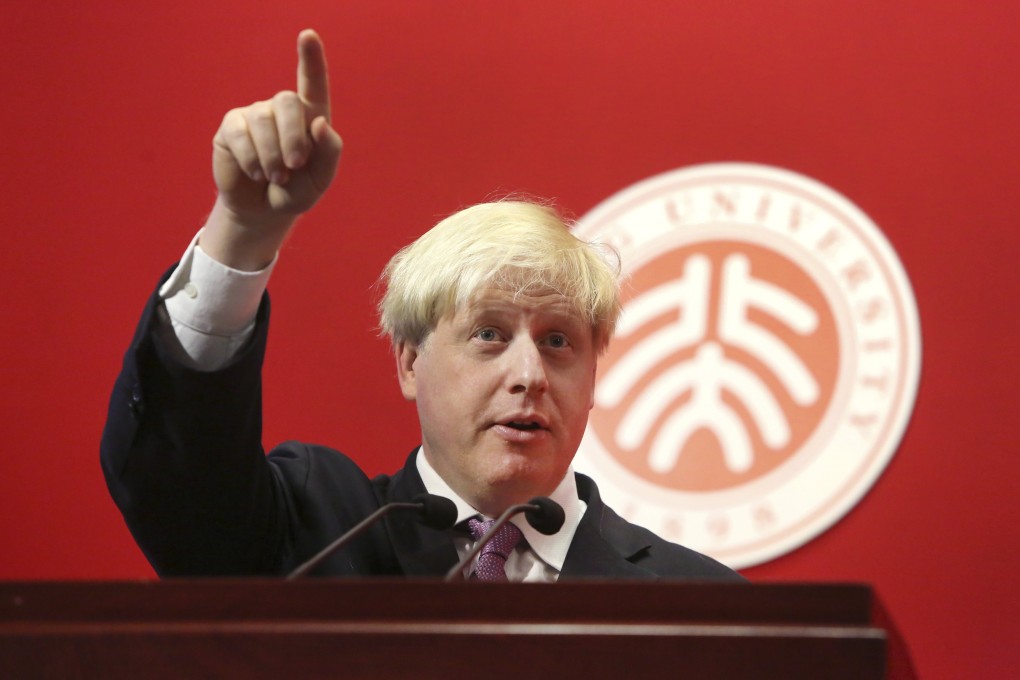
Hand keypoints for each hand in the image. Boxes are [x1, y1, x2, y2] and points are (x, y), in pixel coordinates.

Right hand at [201, 29, 342, 269]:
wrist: (263, 210)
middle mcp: (282, 110)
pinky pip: (241, 134)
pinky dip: (252, 158)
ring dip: (272, 156)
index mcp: (310, 117)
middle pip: (288, 102)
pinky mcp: (232, 127)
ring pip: (263, 121)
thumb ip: (329, 152)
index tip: (308, 35)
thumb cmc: (296, 191)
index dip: (311, 59)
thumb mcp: (320, 179)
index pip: (312, 83)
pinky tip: (255, 172)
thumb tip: (320, 122)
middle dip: (293, 137)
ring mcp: (255, 115)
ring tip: (275, 176)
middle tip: (293, 167)